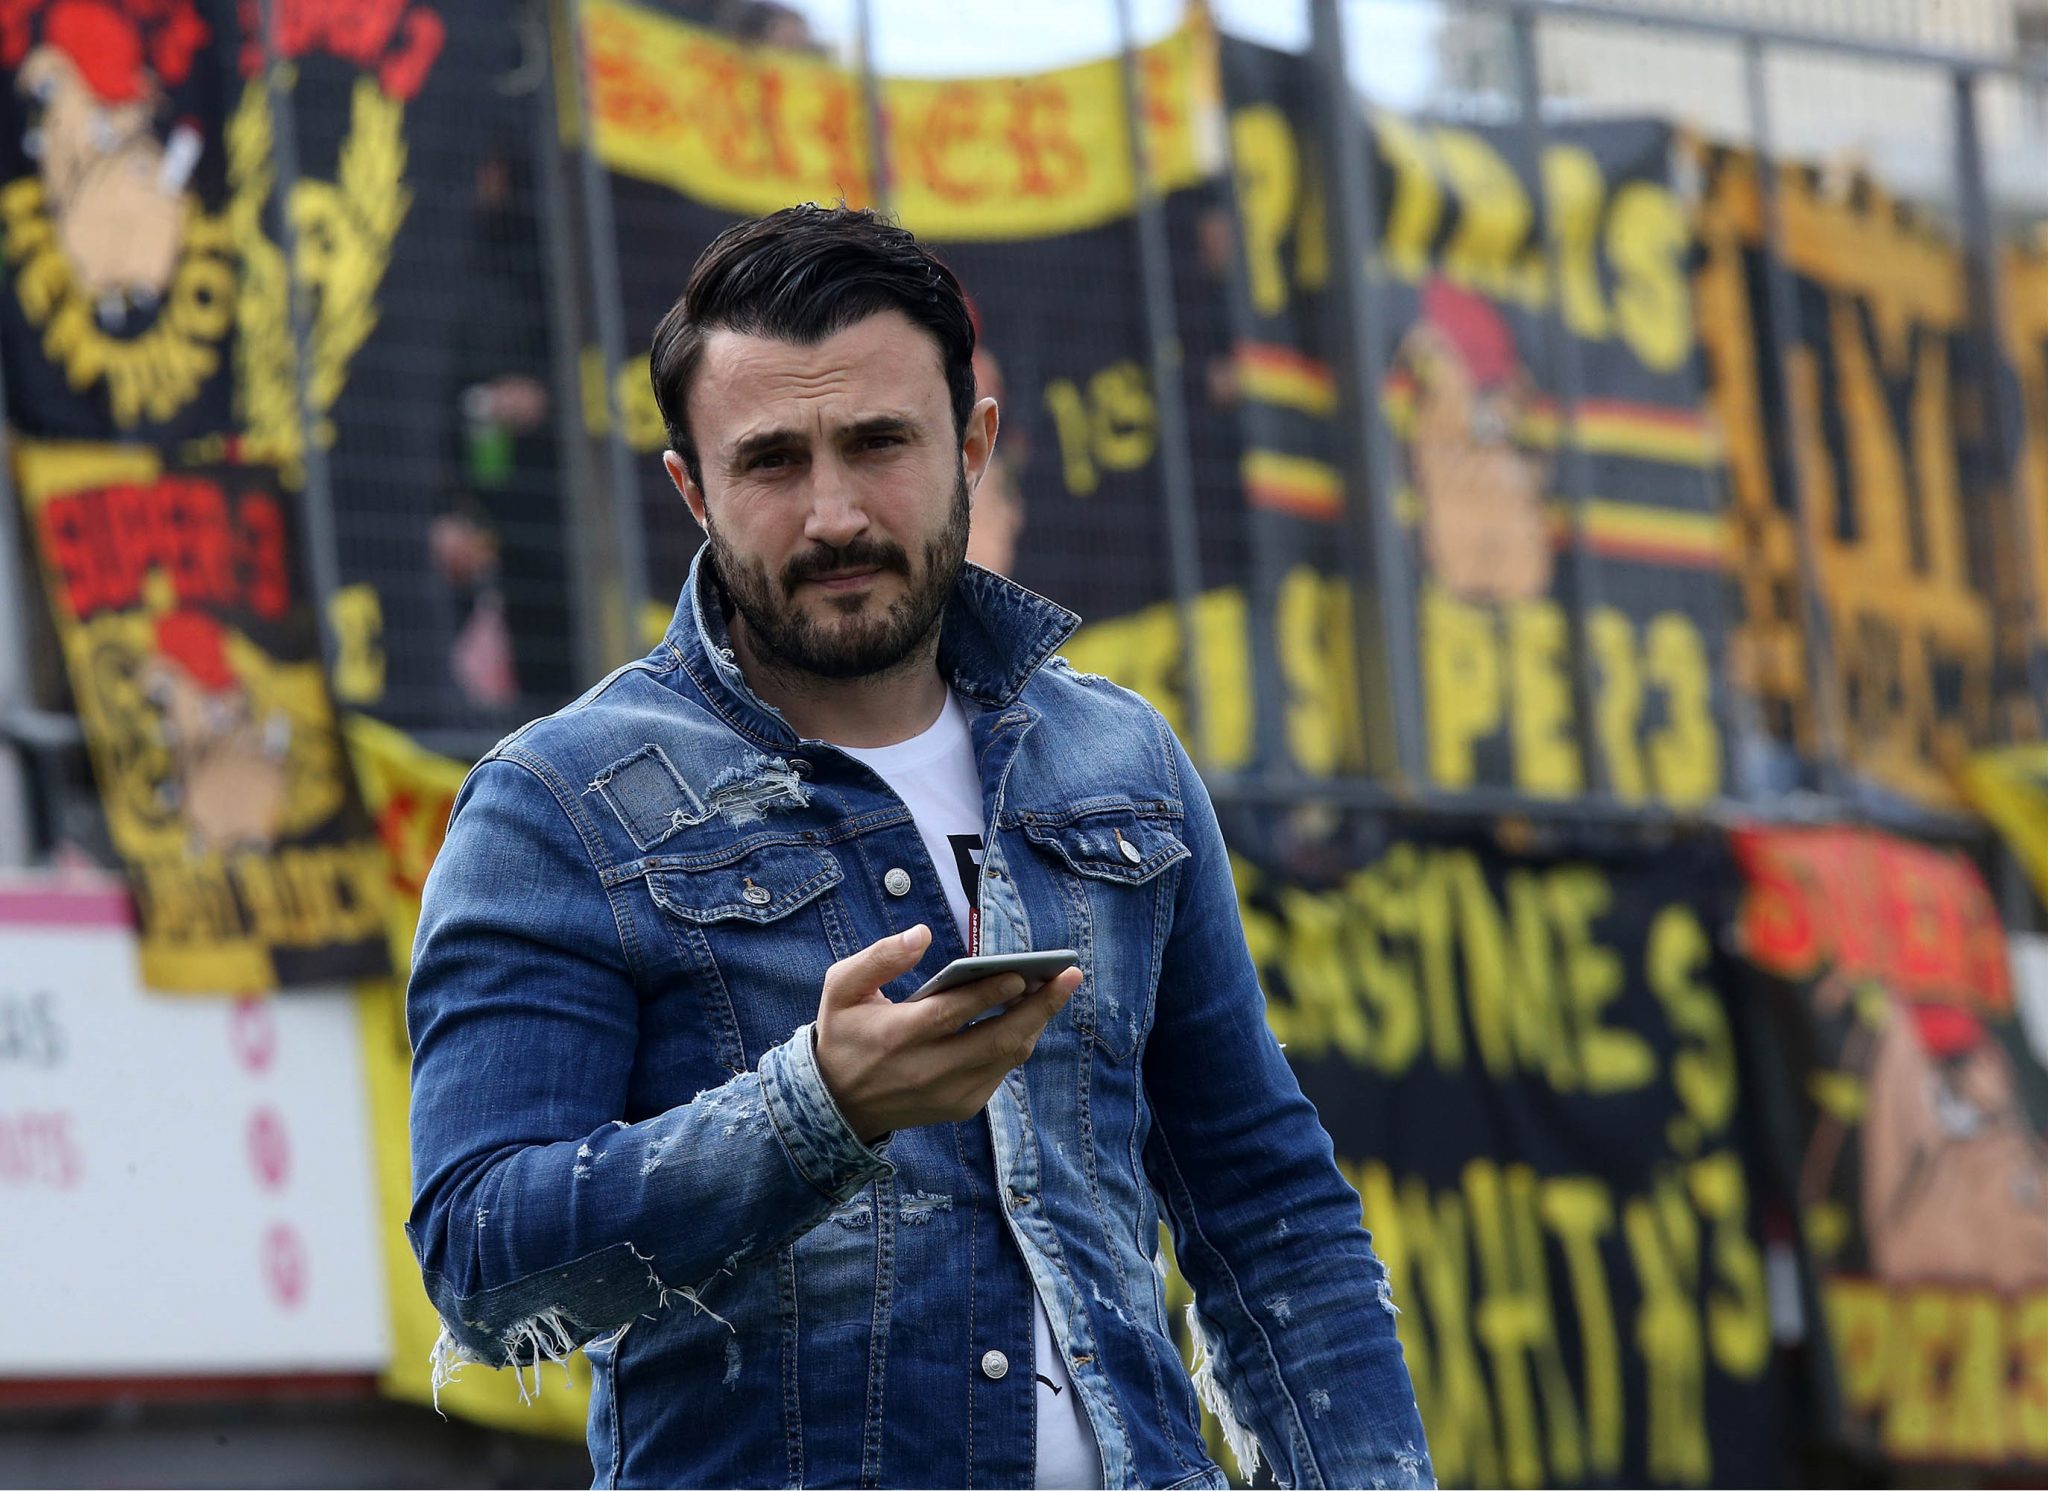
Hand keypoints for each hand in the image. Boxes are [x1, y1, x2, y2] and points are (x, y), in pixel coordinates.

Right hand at [813, 925, 1081, 1143]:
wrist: (837, 1106)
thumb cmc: (843, 1033)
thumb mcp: (841, 988)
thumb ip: (879, 957)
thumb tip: (921, 934)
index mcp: (898, 1036)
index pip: (954, 1014)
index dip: (991, 993)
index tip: (1022, 973)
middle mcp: (928, 1071)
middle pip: (997, 1040)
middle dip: (1039, 1006)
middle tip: (1068, 976)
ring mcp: (949, 1094)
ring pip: (1007, 1057)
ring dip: (1035, 1022)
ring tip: (1056, 989)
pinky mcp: (962, 1107)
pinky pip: (1001, 1070)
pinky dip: (1018, 1041)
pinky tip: (1028, 1013)